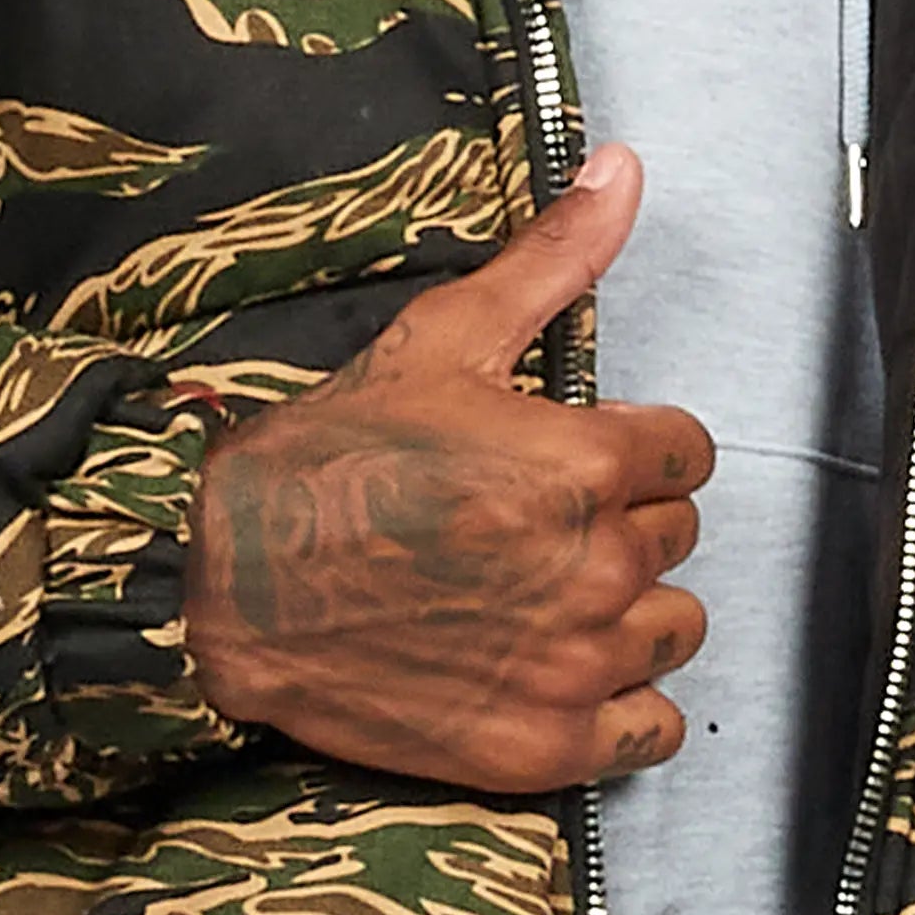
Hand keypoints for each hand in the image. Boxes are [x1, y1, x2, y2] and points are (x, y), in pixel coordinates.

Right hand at [184, 142, 712, 792]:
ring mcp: (574, 664)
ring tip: (548, 594)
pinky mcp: (547, 744)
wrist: (227, 591)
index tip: (574, 458)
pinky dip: (622, 705)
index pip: (687, 452)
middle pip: (677, 537)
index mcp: (583, 463)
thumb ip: (551, 261)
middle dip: (621, 521)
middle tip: (533, 523)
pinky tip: (562, 671)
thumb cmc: (327, 462)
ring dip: (631, 611)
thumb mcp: (440, 340)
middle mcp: (595, 567)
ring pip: (674, 628)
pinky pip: (651, 728)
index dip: (631, 448)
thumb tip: (624, 170)